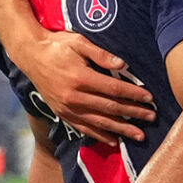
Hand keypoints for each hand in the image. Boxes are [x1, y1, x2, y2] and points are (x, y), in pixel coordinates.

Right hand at [12, 31, 155, 144]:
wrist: (30, 55)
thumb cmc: (57, 45)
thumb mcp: (79, 42)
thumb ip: (101, 54)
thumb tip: (123, 65)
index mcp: (81, 78)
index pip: (114, 89)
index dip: (133, 94)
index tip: (150, 98)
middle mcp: (74, 97)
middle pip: (110, 108)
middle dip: (133, 114)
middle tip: (152, 118)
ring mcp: (67, 108)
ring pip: (99, 122)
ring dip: (121, 129)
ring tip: (139, 135)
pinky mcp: (62, 113)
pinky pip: (84, 128)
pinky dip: (100, 135)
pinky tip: (114, 140)